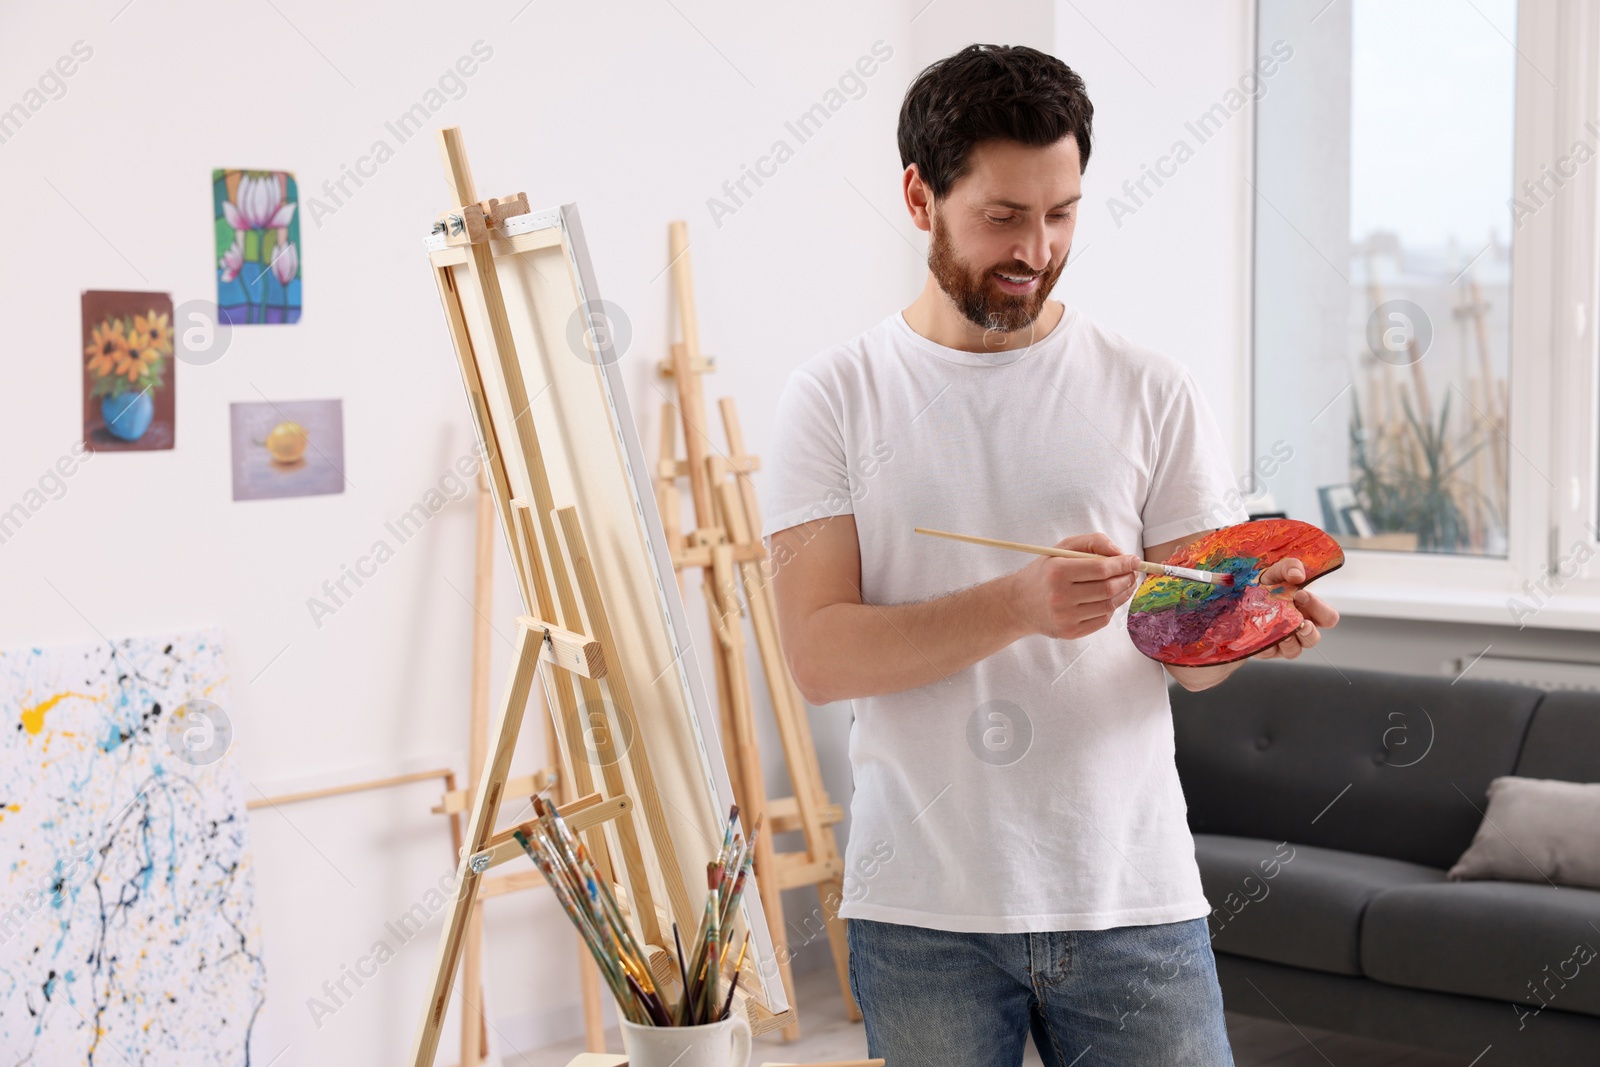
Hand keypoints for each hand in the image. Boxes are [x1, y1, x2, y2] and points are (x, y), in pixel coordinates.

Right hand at [1005, 532, 1141, 639]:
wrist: (1018, 603)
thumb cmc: (1044, 572)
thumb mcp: (1062, 548)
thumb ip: (1093, 542)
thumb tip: (1120, 553)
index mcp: (1057, 571)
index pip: (1101, 568)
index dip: (1123, 564)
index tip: (1134, 560)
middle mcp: (1060, 596)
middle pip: (1108, 588)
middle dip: (1126, 579)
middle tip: (1132, 573)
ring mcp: (1065, 617)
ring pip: (1108, 606)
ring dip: (1123, 594)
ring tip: (1124, 584)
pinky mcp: (1069, 632)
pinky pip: (1101, 620)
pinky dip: (1110, 608)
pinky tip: (1108, 599)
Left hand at [1253, 556, 1339, 660]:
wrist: (1236, 598)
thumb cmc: (1264, 586)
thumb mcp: (1275, 572)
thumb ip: (1289, 567)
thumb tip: (1298, 576)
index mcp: (1309, 611)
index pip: (1329, 618)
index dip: (1319, 609)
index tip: (1300, 594)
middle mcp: (1300, 629)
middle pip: (1315, 638)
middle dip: (1308, 630)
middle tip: (1298, 620)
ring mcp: (1284, 642)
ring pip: (1295, 651)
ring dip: (1288, 640)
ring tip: (1279, 629)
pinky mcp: (1266, 650)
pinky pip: (1270, 653)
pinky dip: (1266, 644)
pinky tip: (1259, 633)